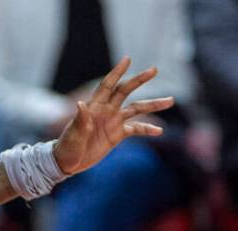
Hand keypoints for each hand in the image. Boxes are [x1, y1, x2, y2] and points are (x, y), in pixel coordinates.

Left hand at [51, 57, 173, 174]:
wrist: (67, 163)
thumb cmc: (67, 147)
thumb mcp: (73, 134)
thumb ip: (80, 120)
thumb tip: (80, 104)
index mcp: (94, 107)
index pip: (107, 85)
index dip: (117, 72)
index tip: (127, 59)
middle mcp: (106, 111)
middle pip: (125, 91)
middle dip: (139, 80)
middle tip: (154, 70)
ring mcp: (113, 122)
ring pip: (136, 109)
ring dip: (153, 105)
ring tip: (170, 100)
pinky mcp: (117, 135)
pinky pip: (136, 129)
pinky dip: (148, 129)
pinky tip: (160, 131)